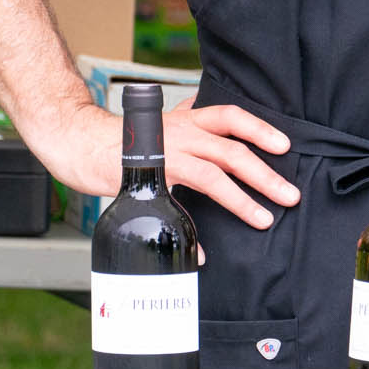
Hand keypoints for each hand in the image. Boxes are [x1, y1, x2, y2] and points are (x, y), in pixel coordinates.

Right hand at [28, 95, 300, 230]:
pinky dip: (193, 231)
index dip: (261, 129)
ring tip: (264, 219)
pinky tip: (204, 252)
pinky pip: (178, 205)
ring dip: (243, 199)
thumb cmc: (124, 141)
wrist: (79, 141)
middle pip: (233, 149)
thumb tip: (211, 140)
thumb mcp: (162, 128)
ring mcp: (168, 153)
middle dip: (266, 174)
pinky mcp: (150, 177)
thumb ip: (189, 134)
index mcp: (188, 120)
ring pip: (214, 173)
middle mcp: (182, 132)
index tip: (285, 145)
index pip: (231, 116)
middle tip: (290, 195)